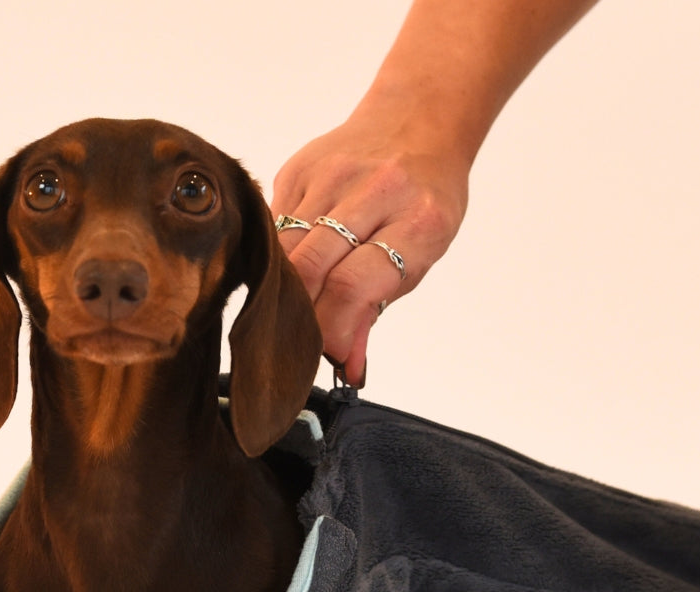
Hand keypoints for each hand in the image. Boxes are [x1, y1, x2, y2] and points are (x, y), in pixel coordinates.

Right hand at [271, 114, 470, 385]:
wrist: (418, 119)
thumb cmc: (425, 196)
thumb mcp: (421, 254)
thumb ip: (376, 308)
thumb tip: (347, 364)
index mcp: (418, 220)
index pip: (354, 285)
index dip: (330, 329)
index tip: (324, 354)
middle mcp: (375, 190)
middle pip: (312, 267)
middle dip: (300, 315)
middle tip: (300, 340)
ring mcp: (332, 173)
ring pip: (285, 248)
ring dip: (282, 290)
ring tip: (289, 312)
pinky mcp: (299, 167)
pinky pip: (275, 225)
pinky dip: (278, 256)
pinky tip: (290, 267)